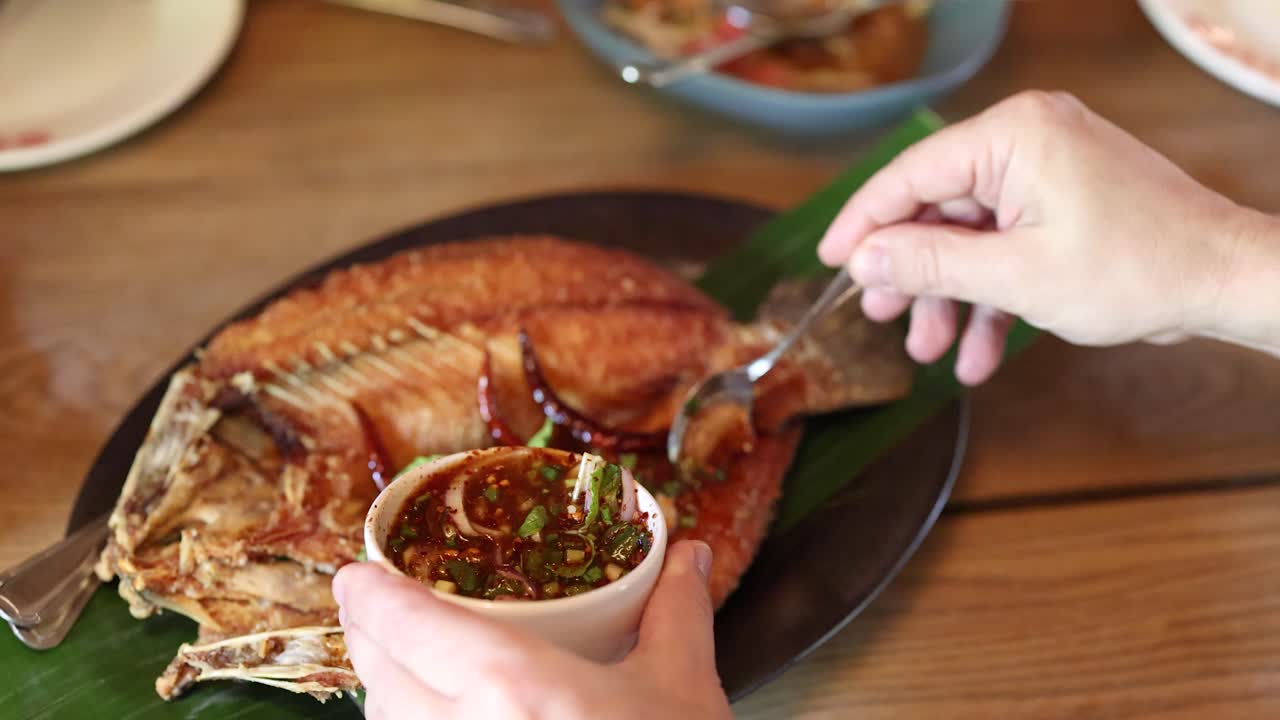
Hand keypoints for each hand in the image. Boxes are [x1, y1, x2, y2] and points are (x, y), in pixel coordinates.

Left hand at [333, 540, 731, 719]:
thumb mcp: (681, 690)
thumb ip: (676, 615)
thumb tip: (687, 558)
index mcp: (511, 688)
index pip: (405, 625)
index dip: (369, 593)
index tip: (358, 573)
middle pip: (378, 676)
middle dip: (369, 634)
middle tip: (375, 606)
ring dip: (385, 688)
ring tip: (404, 663)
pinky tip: (437, 718)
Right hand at [818, 90, 1279, 384]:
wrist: (1224, 281)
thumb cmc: (1139, 267)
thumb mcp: (1015, 276)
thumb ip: (930, 264)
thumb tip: (864, 259)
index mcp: (1012, 137)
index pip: (910, 175)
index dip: (864, 223)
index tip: (832, 262)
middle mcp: (1026, 142)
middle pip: (938, 210)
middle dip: (913, 274)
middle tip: (883, 316)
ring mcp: (1046, 173)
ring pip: (969, 237)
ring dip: (950, 298)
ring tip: (929, 348)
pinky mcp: (1062, 203)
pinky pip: (1005, 246)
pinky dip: (991, 298)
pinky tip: (978, 353)